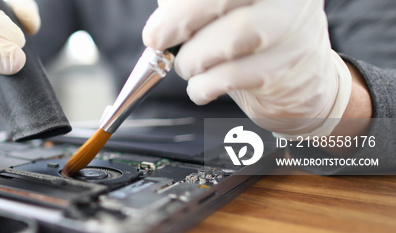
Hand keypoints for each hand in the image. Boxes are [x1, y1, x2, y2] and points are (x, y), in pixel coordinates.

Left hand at [142, 0, 352, 137]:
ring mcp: (295, 27)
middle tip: (156, 39)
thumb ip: (189, 3)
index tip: (156, 24)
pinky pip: (234, 75)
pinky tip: (201, 86)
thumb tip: (163, 12)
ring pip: (233, 36)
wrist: (298, 78)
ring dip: (193, 58)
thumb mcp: (220, 8)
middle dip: (180, 20)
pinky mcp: (290, 66)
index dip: (182, 3)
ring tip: (187, 66)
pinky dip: (203, 85)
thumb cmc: (247, 34)